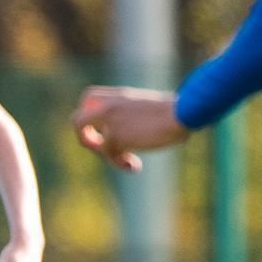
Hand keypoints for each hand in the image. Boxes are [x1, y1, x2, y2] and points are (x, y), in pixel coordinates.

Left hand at [71, 86, 189, 171]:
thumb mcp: (149, 107)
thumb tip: (130, 135)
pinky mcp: (116, 137)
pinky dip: (120, 164)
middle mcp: (109, 105)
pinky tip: (135, 166)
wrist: (184, 112)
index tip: (104, 127)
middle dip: (83, 136)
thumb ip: (132, 115)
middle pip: (76, 118)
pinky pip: (109, 156)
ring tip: (124, 159)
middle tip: (100, 145)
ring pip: (86, 140)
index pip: (88, 97)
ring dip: (102, 154)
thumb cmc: (177, 112)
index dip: (89, 114)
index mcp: (119, 95)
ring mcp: (110, 120)